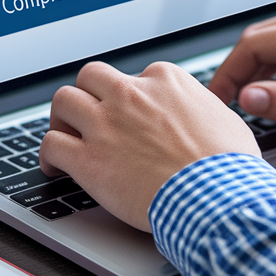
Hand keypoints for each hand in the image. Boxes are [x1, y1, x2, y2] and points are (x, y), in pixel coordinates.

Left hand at [40, 61, 259, 230]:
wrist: (217, 198)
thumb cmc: (228, 167)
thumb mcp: (223, 120)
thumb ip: (200, 109)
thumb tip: (200, 115)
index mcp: (164, 81)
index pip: (134, 77)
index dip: (130, 98)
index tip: (129, 115)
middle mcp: (131, 95)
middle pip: (91, 77)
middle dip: (88, 95)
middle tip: (89, 115)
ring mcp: (106, 125)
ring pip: (63, 101)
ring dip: (61, 118)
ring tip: (65, 135)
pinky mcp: (88, 159)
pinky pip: (51, 144)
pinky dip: (48, 155)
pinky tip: (54, 167)